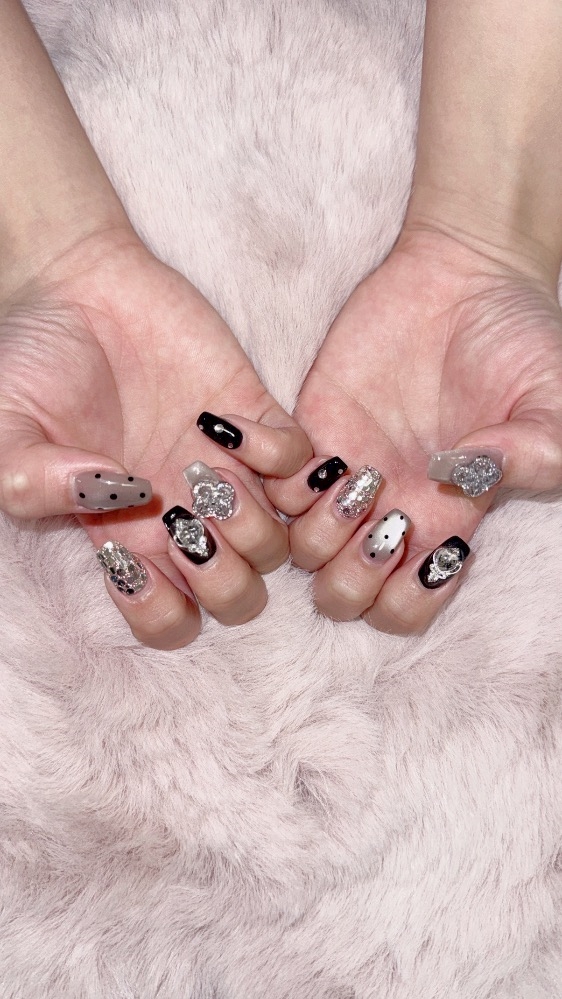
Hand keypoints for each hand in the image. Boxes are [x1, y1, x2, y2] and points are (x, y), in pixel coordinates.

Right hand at [0, 227, 310, 647]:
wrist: (75, 284)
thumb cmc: (33, 362)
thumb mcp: (5, 431)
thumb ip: (31, 482)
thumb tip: (108, 496)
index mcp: (127, 535)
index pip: (170, 621)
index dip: (161, 611)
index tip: (128, 553)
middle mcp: (184, 514)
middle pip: (238, 598)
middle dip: (222, 577)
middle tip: (184, 519)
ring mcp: (227, 471)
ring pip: (280, 545)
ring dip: (250, 521)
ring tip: (202, 468)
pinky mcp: (256, 418)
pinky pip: (303, 467)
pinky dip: (280, 457)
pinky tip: (230, 425)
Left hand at [269, 229, 561, 632]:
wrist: (466, 276)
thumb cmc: (518, 342)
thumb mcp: (552, 401)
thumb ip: (533, 454)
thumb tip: (469, 479)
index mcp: (445, 521)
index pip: (406, 607)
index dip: (409, 597)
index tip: (432, 540)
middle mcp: (388, 508)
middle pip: (342, 595)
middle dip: (352, 577)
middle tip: (381, 517)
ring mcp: (345, 472)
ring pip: (298, 549)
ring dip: (317, 531)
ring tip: (354, 477)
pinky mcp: (310, 428)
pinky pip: (270, 483)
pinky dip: (278, 481)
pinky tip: (317, 452)